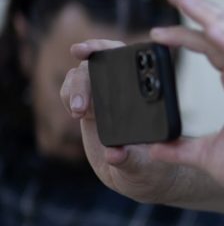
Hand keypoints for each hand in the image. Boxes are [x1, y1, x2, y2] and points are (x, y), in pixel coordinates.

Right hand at [62, 39, 190, 203]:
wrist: (141, 177)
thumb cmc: (152, 170)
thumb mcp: (143, 169)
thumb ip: (129, 161)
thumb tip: (114, 154)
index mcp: (146, 96)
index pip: (128, 59)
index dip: (108, 48)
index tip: (90, 50)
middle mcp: (126, 93)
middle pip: (101, 62)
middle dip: (87, 64)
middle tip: (80, 94)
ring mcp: (106, 99)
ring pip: (83, 75)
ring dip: (75, 86)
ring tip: (78, 111)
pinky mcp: (90, 109)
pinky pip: (74, 92)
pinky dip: (69, 94)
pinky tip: (75, 111)